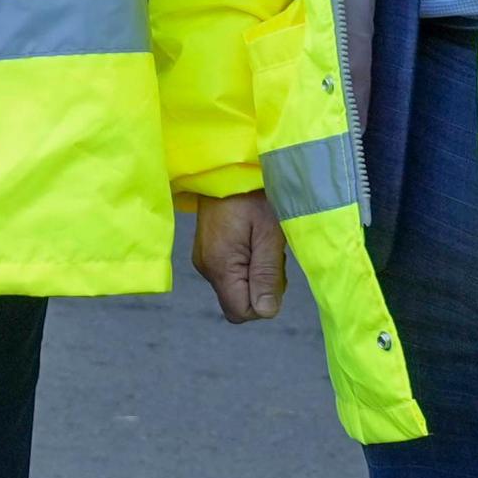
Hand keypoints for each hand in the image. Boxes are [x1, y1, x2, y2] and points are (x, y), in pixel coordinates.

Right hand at [189, 190, 286, 322]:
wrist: (229, 165)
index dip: (263, 301)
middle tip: (271, 253)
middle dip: (262, 287)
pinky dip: (248, 263)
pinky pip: (232, 272)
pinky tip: (254, 238)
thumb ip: (267, 275)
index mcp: (220, 266)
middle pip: (239, 301)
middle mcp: (207, 268)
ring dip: (257, 273)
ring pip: (238, 286)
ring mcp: (205, 258)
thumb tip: (266, 313)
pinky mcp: (208, 250)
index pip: (241, 312)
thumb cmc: (254, 195)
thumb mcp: (268, 234)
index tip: (273, 270)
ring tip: (264, 240)